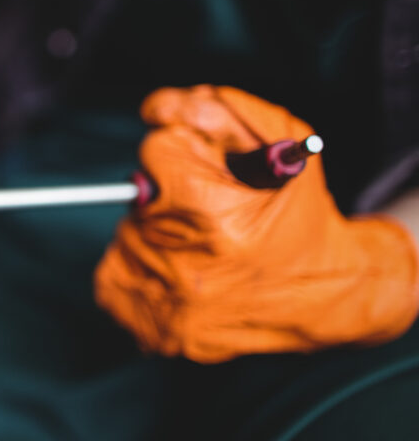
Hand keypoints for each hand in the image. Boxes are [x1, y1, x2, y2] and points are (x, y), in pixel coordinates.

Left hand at [94, 85, 418, 362]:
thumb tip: (155, 109)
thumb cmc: (298, 214)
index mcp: (212, 214)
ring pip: (125, 236)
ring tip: (204, 246)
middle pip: (137, 197)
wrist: (325, 295)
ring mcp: (164, 306)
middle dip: (168, 195)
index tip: (207, 173)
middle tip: (209, 214)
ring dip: (154, 233)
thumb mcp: (279, 141)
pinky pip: (114, 277)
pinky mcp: (152, 331)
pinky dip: (141, 268)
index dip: (182, 156)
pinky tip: (183, 271)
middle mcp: (182, 268)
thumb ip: (215, 110)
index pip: (155, 153)